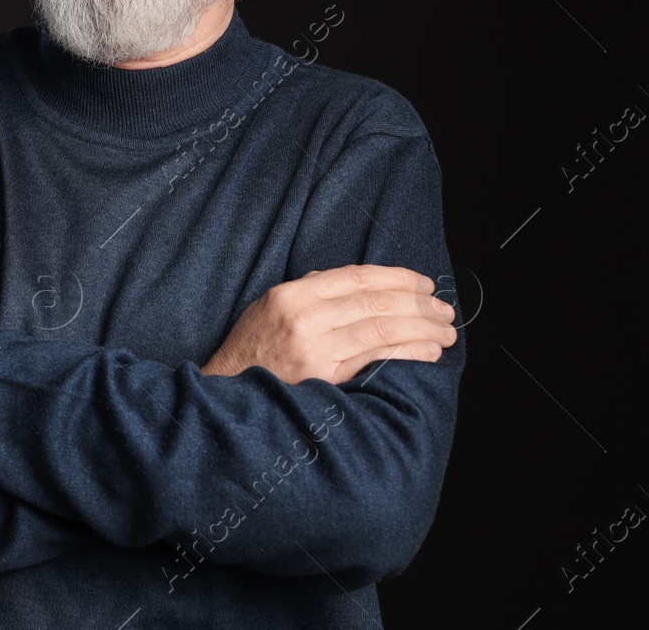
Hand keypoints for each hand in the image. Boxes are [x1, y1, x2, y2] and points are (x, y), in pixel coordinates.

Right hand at [200, 265, 457, 384]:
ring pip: (382, 329)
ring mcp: (314, 349)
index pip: (356, 277)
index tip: (423, 283)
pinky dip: (407, 353)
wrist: (226, 394)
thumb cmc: (251, 352)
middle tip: (444, 310)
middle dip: (419, 304)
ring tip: (444, 332)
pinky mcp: (324, 378)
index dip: (397, 278)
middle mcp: (303, 318)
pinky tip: (427, 352)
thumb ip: (309, 292)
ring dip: (422, 329)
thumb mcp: (269, 308)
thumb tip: (354, 283)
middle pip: (375, 302)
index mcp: (290, 295)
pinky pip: (375, 359)